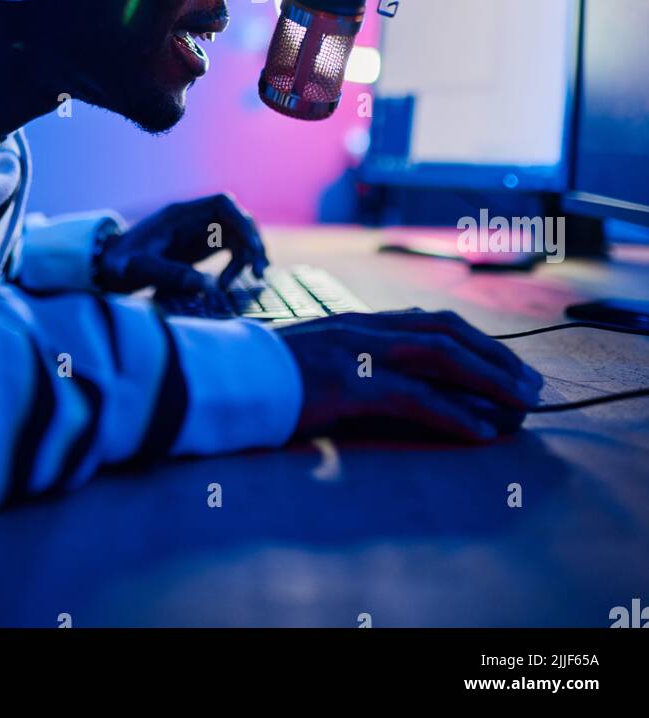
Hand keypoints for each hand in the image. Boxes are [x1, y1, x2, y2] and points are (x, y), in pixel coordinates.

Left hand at [94, 193, 267, 294]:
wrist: (105, 268)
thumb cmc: (119, 264)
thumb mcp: (139, 269)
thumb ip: (170, 274)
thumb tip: (207, 288)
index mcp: (180, 215)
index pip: (221, 204)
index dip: (241, 221)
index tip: (251, 247)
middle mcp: (193, 219)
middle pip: (236, 220)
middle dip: (252, 242)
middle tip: (259, 272)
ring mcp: (197, 232)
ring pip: (237, 235)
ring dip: (249, 254)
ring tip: (254, 279)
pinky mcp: (198, 247)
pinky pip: (229, 248)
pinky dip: (238, 262)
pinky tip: (232, 282)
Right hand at [277, 309, 543, 442]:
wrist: (224, 374)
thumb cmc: (263, 374)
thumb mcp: (315, 359)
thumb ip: (351, 361)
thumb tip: (387, 384)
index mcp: (359, 323)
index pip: (432, 322)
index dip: (476, 342)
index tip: (506, 364)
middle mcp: (366, 329)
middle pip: (447, 333)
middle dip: (495, 357)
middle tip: (529, 385)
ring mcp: (359, 353)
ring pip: (442, 358)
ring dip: (489, 382)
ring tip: (521, 406)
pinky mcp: (351, 384)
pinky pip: (415, 398)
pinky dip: (454, 414)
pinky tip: (480, 432)